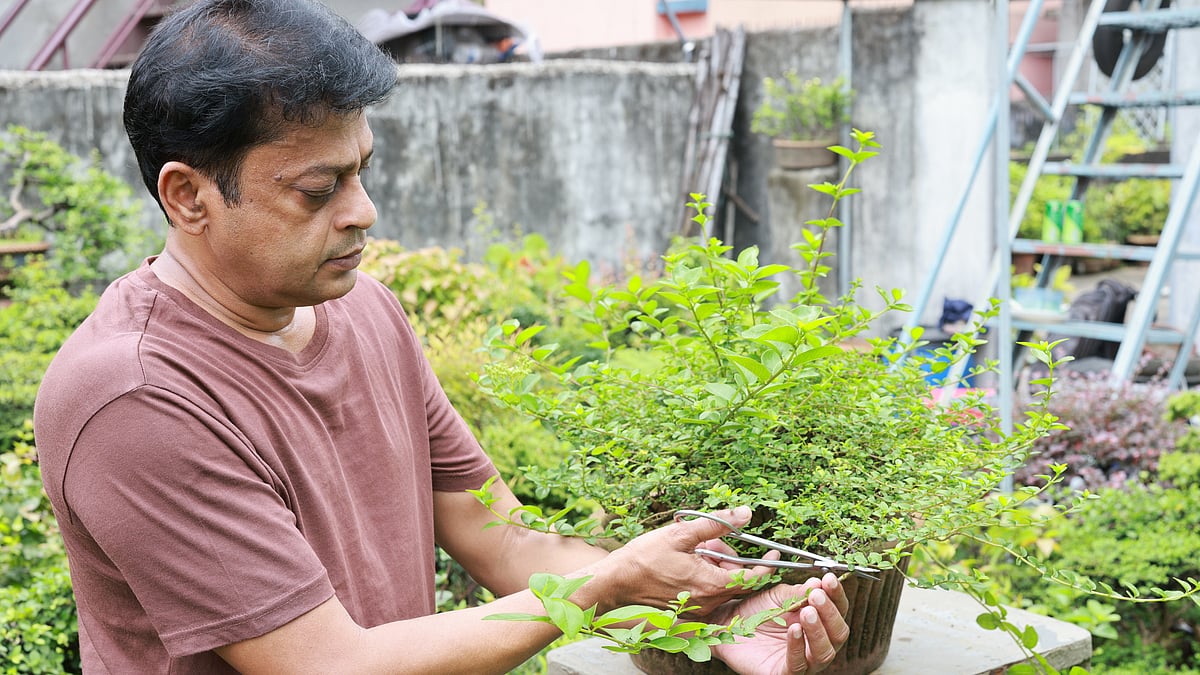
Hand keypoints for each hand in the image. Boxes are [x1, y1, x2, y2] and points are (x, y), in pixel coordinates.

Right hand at [586, 506, 778, 614]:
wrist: (614, 583)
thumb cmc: (643, 558)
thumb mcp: (681, 534)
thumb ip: (716, 523)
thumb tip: (745, 513)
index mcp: (711, 584)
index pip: (753, 577)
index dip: (766, 564)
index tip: (772, 550)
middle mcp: (707, 602)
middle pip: (736, 580)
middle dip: (731, 559)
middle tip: (712, 542)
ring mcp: (696, 609)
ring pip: (720, 586)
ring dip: (715, 568)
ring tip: (693, 551)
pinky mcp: (685, 611)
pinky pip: (706, 594)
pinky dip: (704, 578)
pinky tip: (686, 565)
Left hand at [710, 573, 849, 674]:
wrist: (726, 624)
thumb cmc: (754, 611)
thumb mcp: (777, 596)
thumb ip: (797, 592)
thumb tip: (819, 583)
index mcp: (818, 621)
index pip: (838, 610)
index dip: (836, 595)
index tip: (829, 579)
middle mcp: (815, 643)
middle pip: (838, 633)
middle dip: (829, 613)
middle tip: (816, 596)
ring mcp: (802, 660)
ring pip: (824, 652)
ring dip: (818, 631)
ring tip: (806, 612)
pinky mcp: (783, 672)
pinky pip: (798, 664)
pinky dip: (797, 646)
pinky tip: (793, 629)